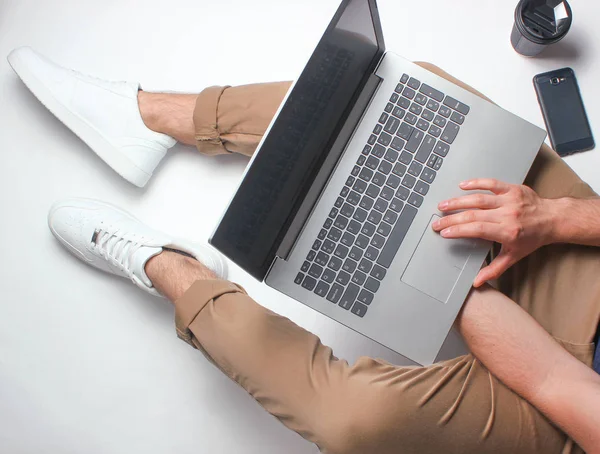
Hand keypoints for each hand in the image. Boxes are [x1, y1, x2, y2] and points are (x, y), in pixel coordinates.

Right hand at [432, 179, 556, 286]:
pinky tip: (462, 185)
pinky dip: (476, 183)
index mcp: (507, 232)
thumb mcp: (514, 256)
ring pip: (478, 199)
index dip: (458, 230)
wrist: (553, 219)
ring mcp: (509, 200)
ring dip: (458, 201)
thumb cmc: (532, 238)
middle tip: (437, 222)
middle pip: (473, 215)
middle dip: (451, 219)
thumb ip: (494, 269)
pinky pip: (491, 183)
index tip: (444, 233)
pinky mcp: (512, 189)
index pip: (477, 230)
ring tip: (443, 205)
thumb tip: (477, 282)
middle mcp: (508, 215)